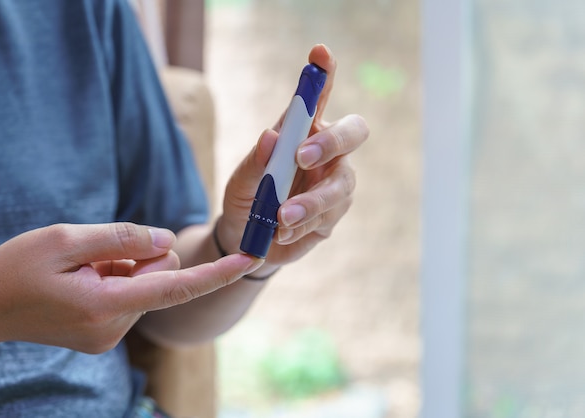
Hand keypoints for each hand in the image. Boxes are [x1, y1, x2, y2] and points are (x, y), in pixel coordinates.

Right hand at [0, 223, 260, 352]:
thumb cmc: (14, 269)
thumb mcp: (64, 240)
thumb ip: (122, 239)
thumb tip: (168, 241)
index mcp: (105, 306)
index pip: (177, 287)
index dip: (218, 272)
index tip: (251, 259)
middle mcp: (114, 328)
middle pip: (161, 276)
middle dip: (142, 255)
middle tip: (95, 252)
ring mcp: (109, 336)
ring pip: (147, 284)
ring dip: (125, 267)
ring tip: (82, 269)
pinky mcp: (103, 334)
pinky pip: (132, 295)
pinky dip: (117, 278)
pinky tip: (83, 280)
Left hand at [218, 44, 368, 272]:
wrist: (245, 240)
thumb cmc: (245, 197)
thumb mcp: (242, 180)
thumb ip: (257, 161)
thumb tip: (271, 137)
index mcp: (303, 133)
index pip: (318, 98)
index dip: (324, 74)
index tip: (319, 52)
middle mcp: (327, 154)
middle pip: (353, 134)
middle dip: (332, 141)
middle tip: (301, 157)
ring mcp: (335, 185)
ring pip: (341, 185)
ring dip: (311, 201)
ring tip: (281, 217)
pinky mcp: (333, 217)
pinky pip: (328, 218)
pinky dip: (303, 225)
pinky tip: (281, 232)